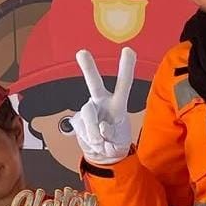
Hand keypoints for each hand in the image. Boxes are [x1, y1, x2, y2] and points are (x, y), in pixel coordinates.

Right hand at [71, 47, 135, 164]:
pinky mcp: (77, 120)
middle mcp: (101, 102)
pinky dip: (89, 139)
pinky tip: (94, 142)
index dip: (126, 68)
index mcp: (117, 104)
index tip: (127, 50)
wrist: (102, 156)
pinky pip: (82, 129)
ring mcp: (88, 110)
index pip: (123, 84)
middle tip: (81, 52)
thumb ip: (110, 135)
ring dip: (94, 131)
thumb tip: (100, 128)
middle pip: (94, 84)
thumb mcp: (119, 143)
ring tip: (100, 141)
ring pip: (88, 114)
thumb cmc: (115, 142)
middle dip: (88, 68)